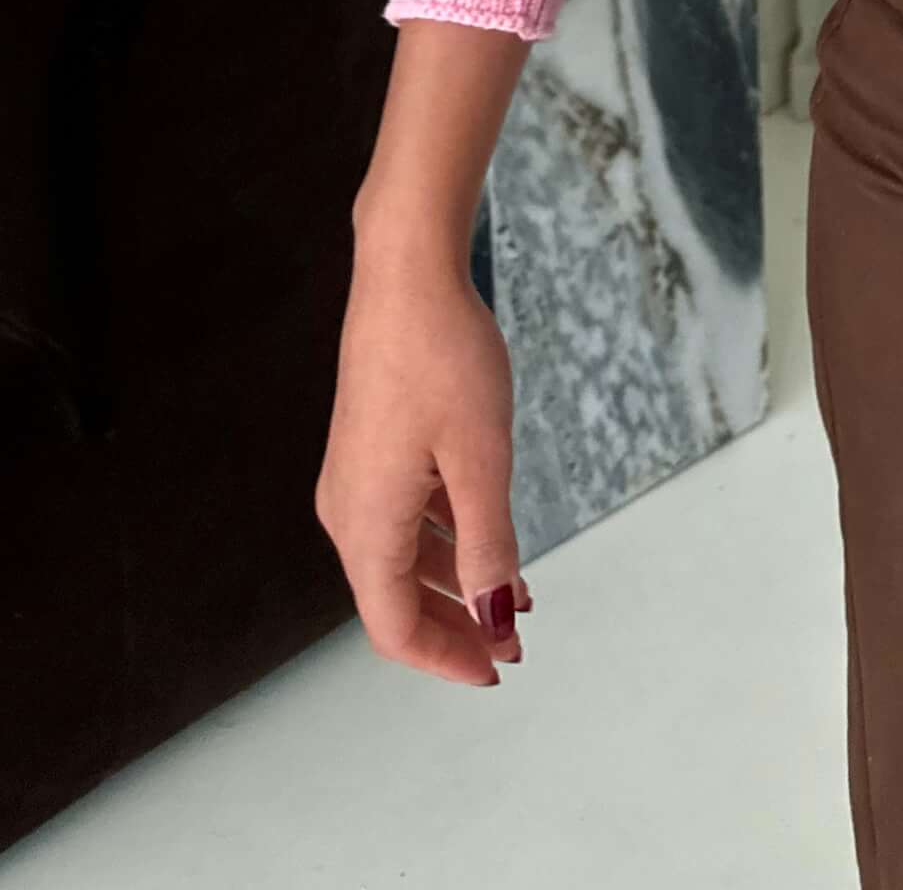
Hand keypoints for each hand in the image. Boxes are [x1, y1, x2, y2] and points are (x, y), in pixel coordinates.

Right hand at [315, 244, 531, 683]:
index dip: (446, 657)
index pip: (395, 627)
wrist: (406, 274)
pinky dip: (446, 537)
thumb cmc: (442, 358)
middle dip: (456, 625)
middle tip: (512, 643)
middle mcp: (349, 510)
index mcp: (366, 525)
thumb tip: (494, 618)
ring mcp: (356, 477)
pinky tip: (488, 535)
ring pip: (403, 557)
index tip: (498, 669)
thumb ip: (488, 545)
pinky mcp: (371, 447)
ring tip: (514, 595)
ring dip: (455, 581)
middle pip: (396, 598)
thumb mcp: (481, 459)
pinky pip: (405, 515)